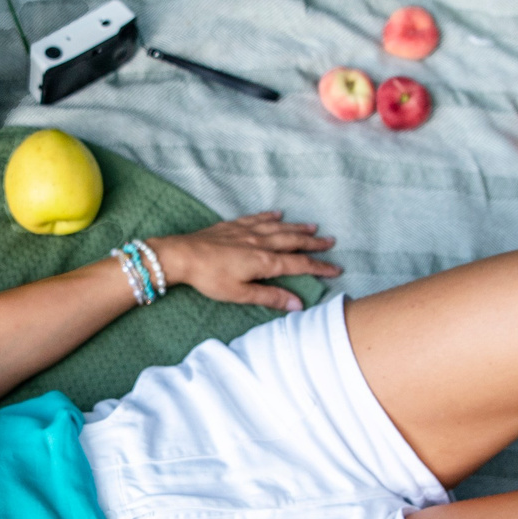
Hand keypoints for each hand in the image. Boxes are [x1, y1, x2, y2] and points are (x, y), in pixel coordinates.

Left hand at [152, 212, 340, 310]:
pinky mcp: (233, 226)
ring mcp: (247, 231)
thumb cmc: (209, 278)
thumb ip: (270, 297)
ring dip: (297, 227)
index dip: (320, 267)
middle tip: (331, 242)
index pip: (300, 265)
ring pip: (279, 227)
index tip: (336, 268)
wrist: (182, 255)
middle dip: (314, 242)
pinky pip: (257, 218)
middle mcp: (261, 243)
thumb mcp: (240, 294)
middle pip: (294, 241)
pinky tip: (277, 214)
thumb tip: (298, 305)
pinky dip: (270, 216)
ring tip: (313, 226)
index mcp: (265, 262)